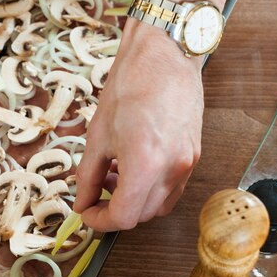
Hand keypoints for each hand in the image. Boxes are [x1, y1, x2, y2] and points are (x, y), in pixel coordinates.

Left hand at [73, 21, 203, 231]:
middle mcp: (172, 170)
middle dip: (115, 210)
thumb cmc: (129, 86)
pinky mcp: (194, 155)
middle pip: (141, 216)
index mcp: (146, 165)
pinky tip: (134, 167)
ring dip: (134, 201)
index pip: (123, 217)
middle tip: (96, 193)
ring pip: (158, 206)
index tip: (86, 212)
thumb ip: (88, 177)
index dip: (100, 220)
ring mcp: (188, 164)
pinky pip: (172, 189)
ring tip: (115, 176)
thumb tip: (82, 203)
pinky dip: (151, 189)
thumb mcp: (97, 136)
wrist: (164, 56)